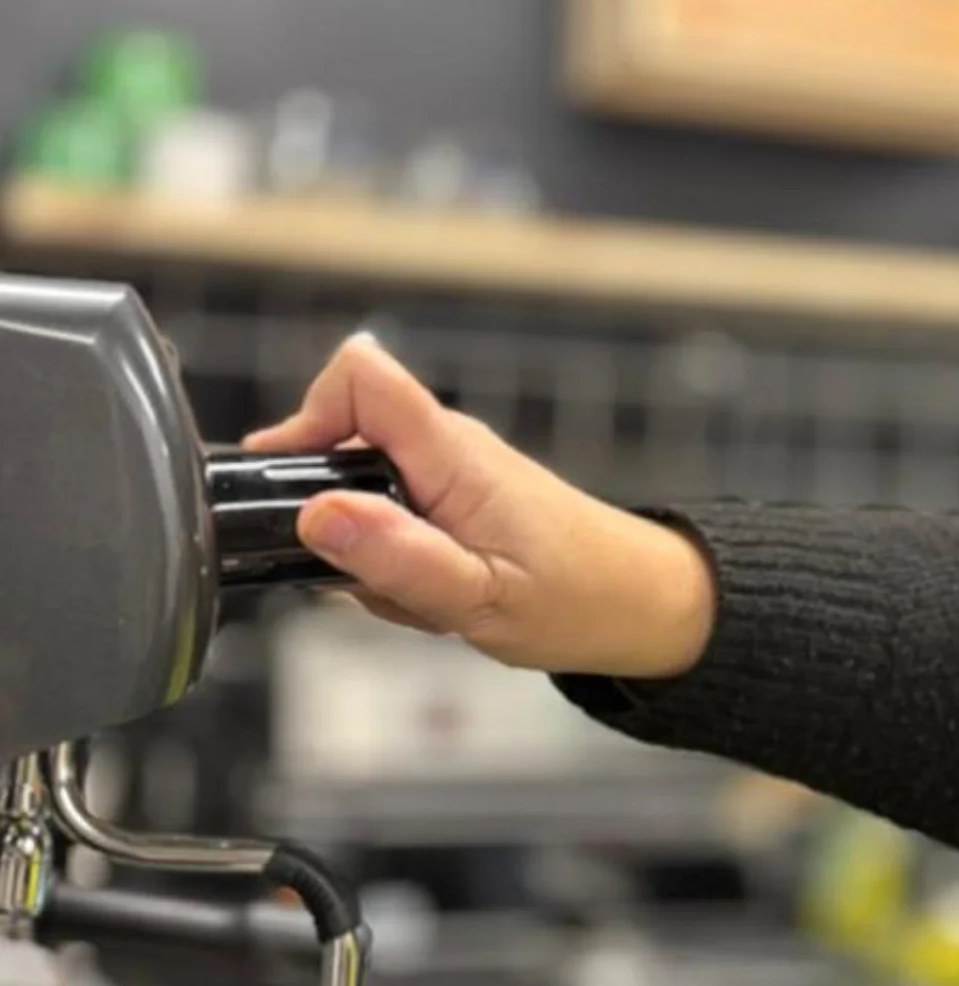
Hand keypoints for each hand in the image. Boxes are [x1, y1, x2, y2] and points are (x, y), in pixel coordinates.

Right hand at [245, 335, 715, 677]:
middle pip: (344, 441)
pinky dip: (396, 566)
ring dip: (370, 556)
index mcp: (452, 456)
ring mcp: (451, 473)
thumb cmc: (578, 602)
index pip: (360, 377)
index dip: (306, 417)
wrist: (643, 607)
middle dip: (333, 518)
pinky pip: (392, 520)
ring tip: (421, 600)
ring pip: (362, 494)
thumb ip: (397, 558)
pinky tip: (433, 600)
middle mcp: (448, 449)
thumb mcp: (478, 599)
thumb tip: (318, 516)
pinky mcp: (455, 501)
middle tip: (371, 580)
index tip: (289, 488)